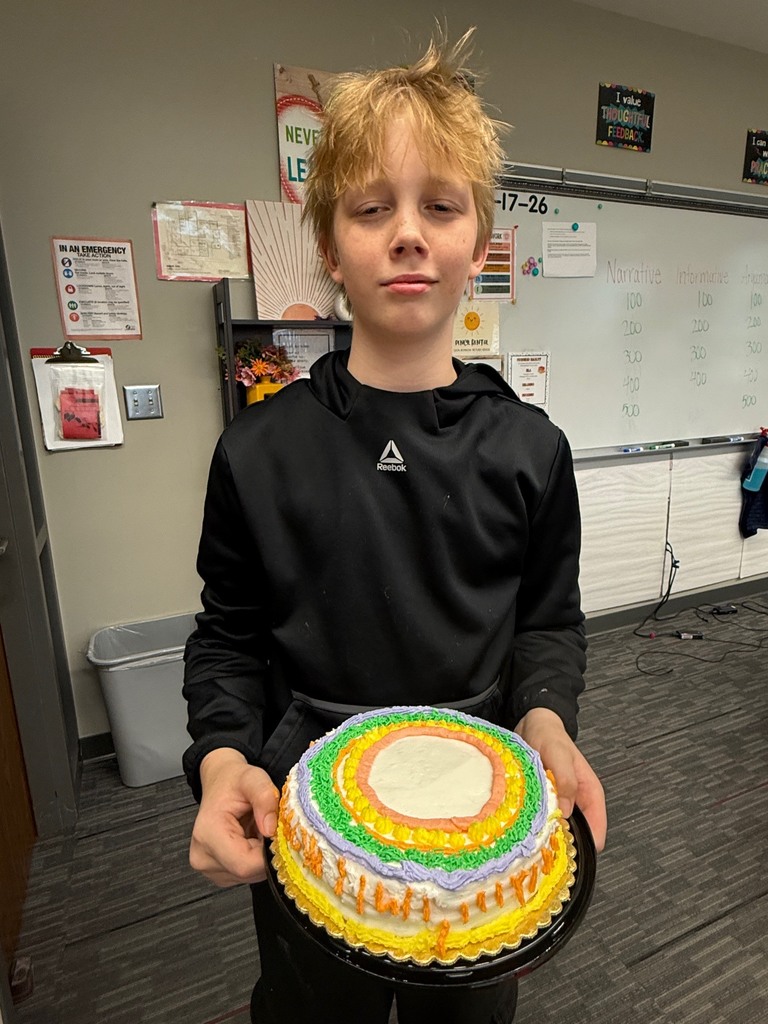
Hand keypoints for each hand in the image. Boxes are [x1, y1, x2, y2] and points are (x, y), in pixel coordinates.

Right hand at [189, 748, 279, 885]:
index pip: (245, 864)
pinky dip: (256, 859)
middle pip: (249, 872)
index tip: (278, 833)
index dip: (269, 853)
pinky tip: (251, 840)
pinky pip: (247, 874)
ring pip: (250, 875)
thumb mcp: (253, 778)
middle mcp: (203, 856)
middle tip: (268, 827)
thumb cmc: (233, 781)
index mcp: (208, 834)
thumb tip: (271, 829)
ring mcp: (209, 868)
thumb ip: (264, 797)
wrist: (220, 782)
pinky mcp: (218, 873)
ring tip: (257, 830)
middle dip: (267, 853)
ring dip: (262, 856)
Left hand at [515, 707, 606, 851]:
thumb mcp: (559, 755)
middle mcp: (576, 802)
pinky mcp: (543, 802)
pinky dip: (534, 825)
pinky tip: (521, 828)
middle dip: (563, 844)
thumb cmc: (550, 736)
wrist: (532, 724)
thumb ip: (566, 781)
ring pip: (558, 830)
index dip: (586, 845)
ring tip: (531, 841)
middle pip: (577, 835)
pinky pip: (542, 821)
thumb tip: (566, 812)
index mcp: (589, 793)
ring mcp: (559, 803)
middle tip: (545, 850)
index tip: (570, 856)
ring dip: (546, 835)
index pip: (597, 829)